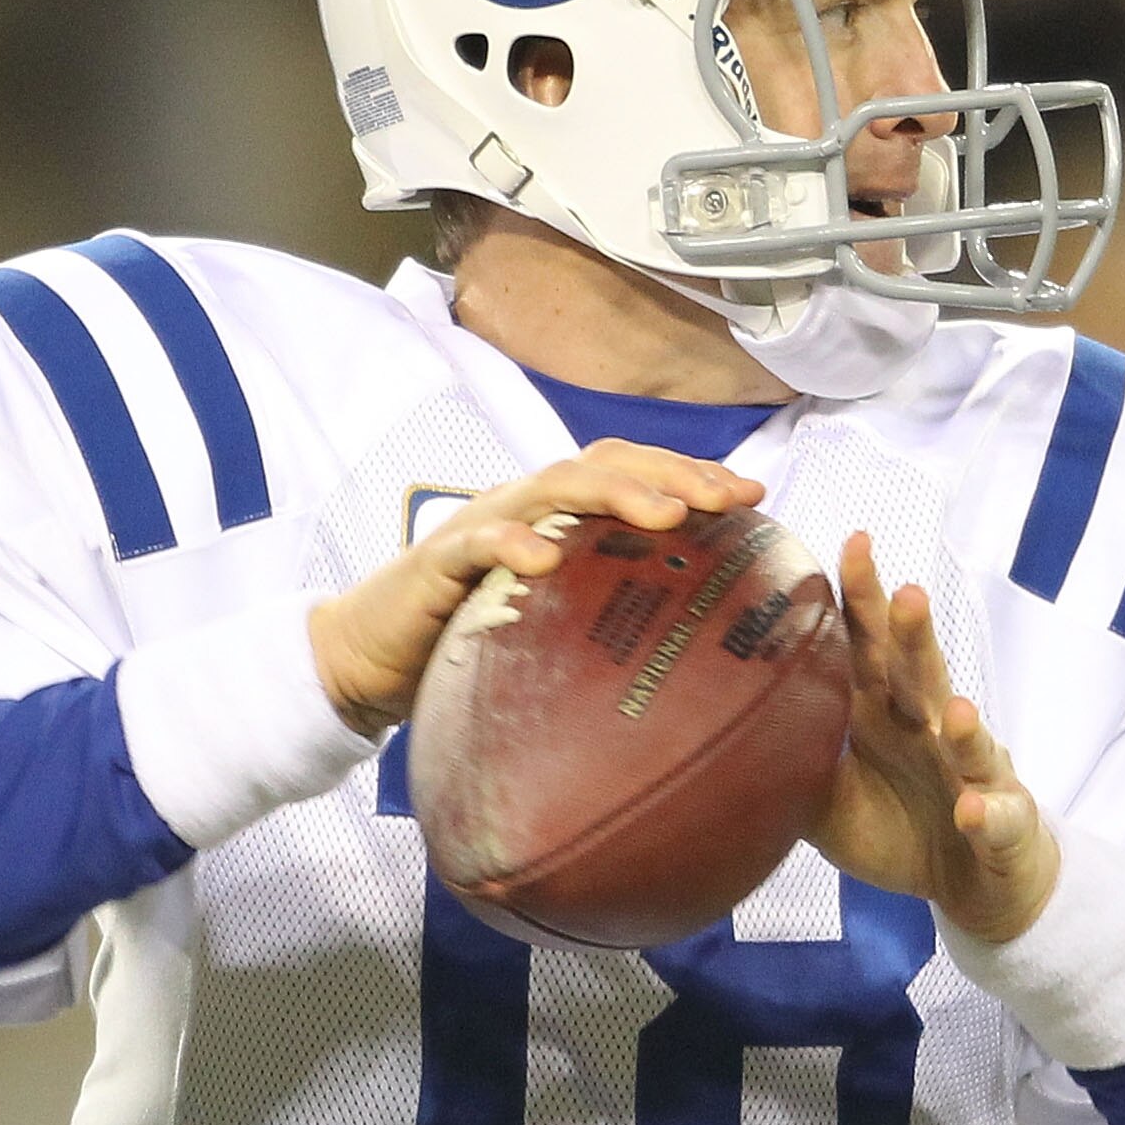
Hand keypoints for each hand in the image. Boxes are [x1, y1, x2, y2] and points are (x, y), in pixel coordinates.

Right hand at [308, 440, 761, 735]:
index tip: (755, 497)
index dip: (691, 475)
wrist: (368, 659)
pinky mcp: (438, 560)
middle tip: (730, 497)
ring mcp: (482, 526)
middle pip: (605, 465)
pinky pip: (477, 542)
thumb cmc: (467, 643)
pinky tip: (544, 558)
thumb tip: (689, 655)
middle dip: (672, 473)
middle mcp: (524, 506)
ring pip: (552, 487)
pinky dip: (510, 543)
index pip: (632, 473)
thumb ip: (604, 620)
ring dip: (612, 494)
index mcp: (557, 517)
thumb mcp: (550, 627)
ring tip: (663, 514)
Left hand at [809, 531, 1060, 941]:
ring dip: (961, 723)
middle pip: (918, 673)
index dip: (860, 600)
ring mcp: (970, 772)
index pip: (868, 647)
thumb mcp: (829, 801)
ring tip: (953, 707)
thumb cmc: (898, 826)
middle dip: (914, 637)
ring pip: (966, 738)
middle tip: (905, 593)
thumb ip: (786, 763)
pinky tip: (971, 810)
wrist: (972, 882)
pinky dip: (985, 813)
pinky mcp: (1003, 820)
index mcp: (883, 713)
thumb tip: (711, 734)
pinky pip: (993, 815)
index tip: (852, 543)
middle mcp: (929, 729)